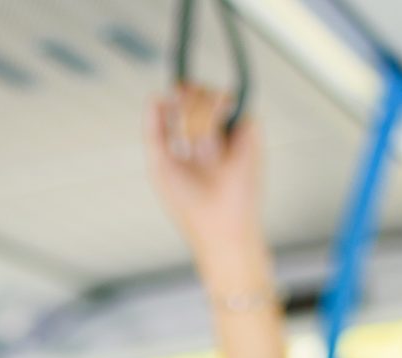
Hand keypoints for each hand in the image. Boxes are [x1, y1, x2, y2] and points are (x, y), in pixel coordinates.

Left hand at [146, 84, 269, 287]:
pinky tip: (215, 150)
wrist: (218, 222)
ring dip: (196, 126)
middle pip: (190, 91)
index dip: (173, 97)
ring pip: (207, 94)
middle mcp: (207, 127)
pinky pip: (227, 102)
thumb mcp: (160, 165)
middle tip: (186, 148)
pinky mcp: (247, 127)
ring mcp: (228, 125)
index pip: (178, 97)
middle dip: (182, 117)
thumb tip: (155, 96)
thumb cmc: (189, 203)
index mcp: (186, 135)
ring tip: (202, 155)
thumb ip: (154, 130)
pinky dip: (213, 126)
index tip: (169, 107)